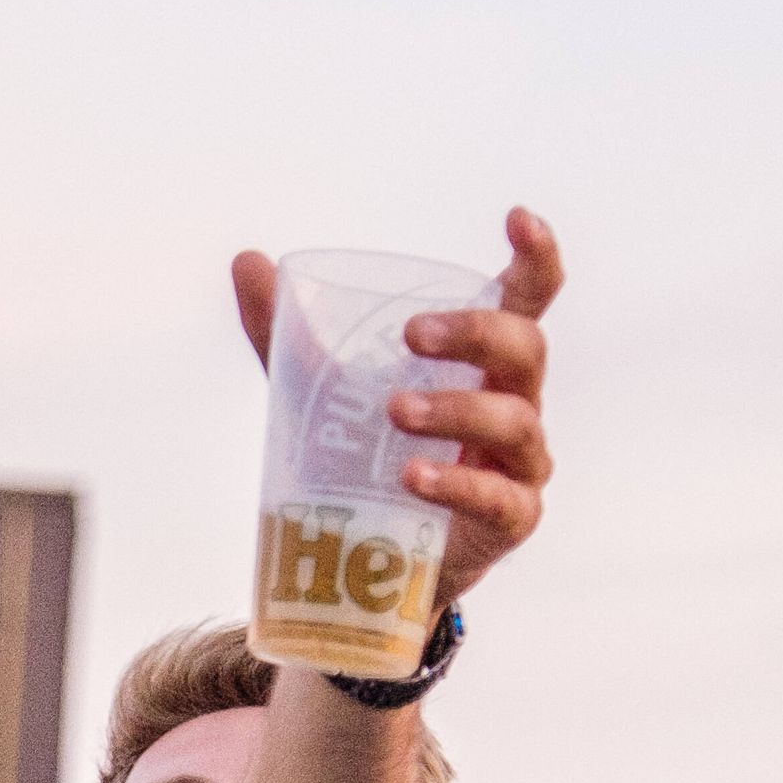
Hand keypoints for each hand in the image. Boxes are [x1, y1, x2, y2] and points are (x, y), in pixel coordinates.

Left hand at [232, 205, 562, 610]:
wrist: (374, 562)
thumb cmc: (364, 457)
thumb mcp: (323, 390)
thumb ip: (286, 332)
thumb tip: (246, 261)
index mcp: (483, 360)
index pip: (528, 298)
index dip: (536, 257)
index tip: (516, 220)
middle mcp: (514, 401)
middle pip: (525, 348)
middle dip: (475, 332)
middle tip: (412, 334)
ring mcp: (519, 463)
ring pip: (515, 421)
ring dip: (457, 409)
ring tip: (396, 411)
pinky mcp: (511, 520)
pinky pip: (500, 497)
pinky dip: (457, 483)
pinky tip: (414, 476)